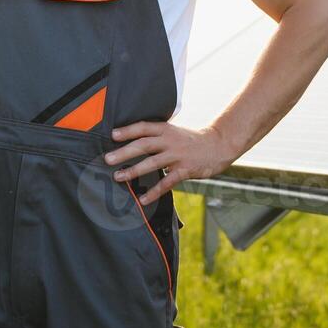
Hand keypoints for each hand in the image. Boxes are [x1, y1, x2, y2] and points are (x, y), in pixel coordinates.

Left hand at [103, 122, 237, 206]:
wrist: (219, 145)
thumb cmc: (193, 140)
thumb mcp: (175, 132)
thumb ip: (158, 136)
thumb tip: (134, 143)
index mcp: (166, 130)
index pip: (144, 127)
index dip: (128, 130)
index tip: (113, 135)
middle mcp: (170, 141)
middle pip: (143, 145)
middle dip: (124, 152)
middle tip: (107, 159)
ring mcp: (177, 155)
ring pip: (152, 163)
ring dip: (133, 170)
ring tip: (118, 177)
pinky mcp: (185, 170)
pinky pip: (167, 182)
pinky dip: (154, 191)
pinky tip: (143, 199)